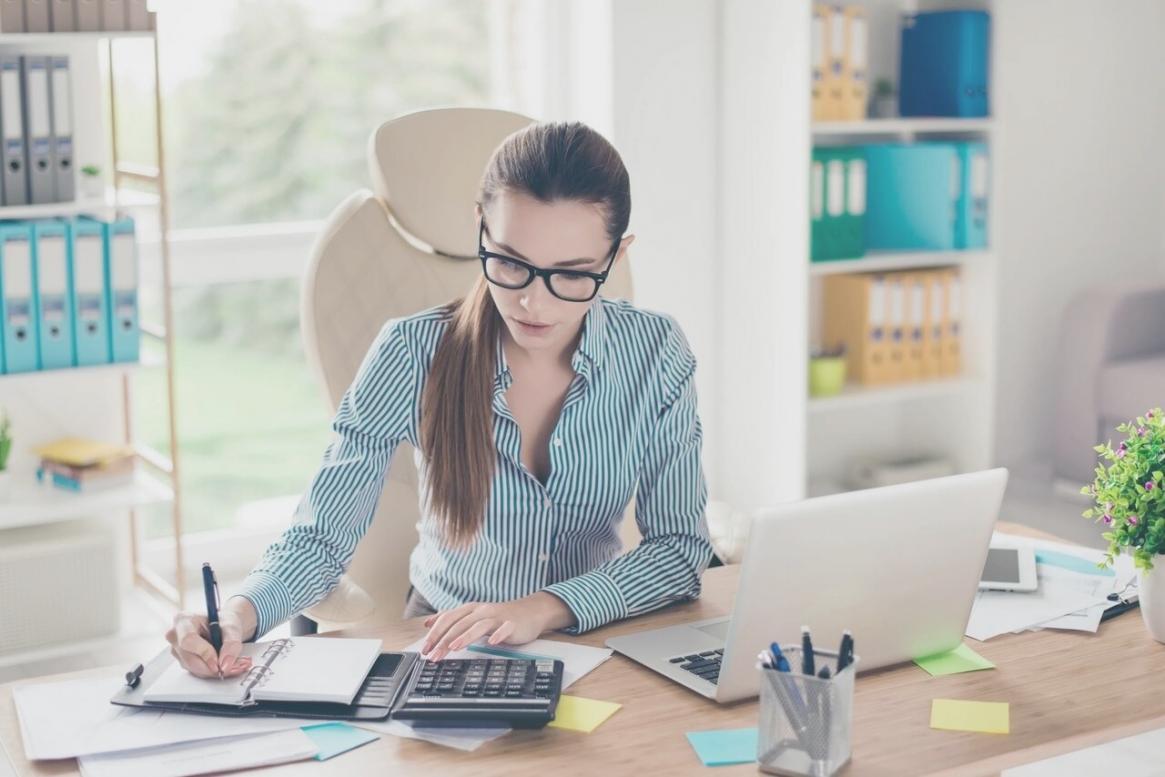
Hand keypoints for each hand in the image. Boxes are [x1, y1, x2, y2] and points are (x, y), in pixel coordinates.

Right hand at [164, 598, 256, 677]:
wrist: (223, 627)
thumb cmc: (224, 623)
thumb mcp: (232, 627)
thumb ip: (231, 643)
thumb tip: (225, 663)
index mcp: (184, 620)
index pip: (188, 640)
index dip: (204, 653)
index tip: (220, 661)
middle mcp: (175, 636)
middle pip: (190, 659)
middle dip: (213, 667)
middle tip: (235, 666)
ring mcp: (177, 650)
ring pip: (194, 668)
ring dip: (215, 670)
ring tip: (235, 664)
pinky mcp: (182, 661)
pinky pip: (196, 672)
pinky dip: (212, 671)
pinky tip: (224, 665)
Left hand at [421, 592, 575, 660]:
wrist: (529, 612)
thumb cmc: (499, 617)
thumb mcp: (473, 616)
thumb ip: (452, 619)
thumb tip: (428, 623)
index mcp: (470, 609)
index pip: (448, 619)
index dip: (435, 633)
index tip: (425, 649)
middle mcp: (482, 611)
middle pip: (459, 624)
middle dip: (444, 640)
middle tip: (434, 655)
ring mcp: (497, 617)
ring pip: (478, 625)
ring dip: (465, 636)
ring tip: (454, 647)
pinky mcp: (512, 624)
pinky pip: (505, 629)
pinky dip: (498, 634)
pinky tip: (493, 642)